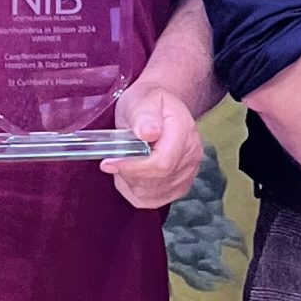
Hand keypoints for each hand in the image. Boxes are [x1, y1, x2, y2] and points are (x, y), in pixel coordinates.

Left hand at [106, 81, 203, 207]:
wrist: (161, 108)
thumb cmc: (148, 102)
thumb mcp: (142, 99)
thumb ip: (144, 114)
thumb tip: (148, 133)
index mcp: (184, 132)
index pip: (162, 163)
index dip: (133, 167)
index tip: (109, 162)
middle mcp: (192, 156)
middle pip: (157, 181)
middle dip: (128, 174)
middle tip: (112, 159)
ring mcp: (188, 173)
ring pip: (153, 194)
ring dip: (130, 183)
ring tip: (123, 163)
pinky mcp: (179, 186)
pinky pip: (153, 201)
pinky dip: (135, 192)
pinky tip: (130, 176)